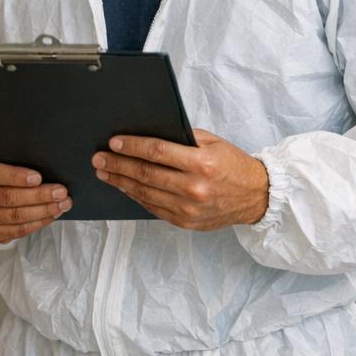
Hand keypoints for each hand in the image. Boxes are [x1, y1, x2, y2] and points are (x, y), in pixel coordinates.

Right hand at [0, 152, 70, 243]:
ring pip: (15, 216)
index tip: (39, 177)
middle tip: (61, 192)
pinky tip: (51, 216)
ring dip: (42, 211)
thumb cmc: (2, 168)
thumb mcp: (3, 158)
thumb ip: (17, 160)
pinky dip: (37, 223)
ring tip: (62, 204)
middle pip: (8, 197)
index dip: (16, 176)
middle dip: (38, 195)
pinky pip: (17, 231)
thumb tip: (48, 166)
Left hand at [93, 130, 268, 230]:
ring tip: (104, 173)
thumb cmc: (233, 165)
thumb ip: (183, 139)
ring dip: (121, 182)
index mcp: (202, 164)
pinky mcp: (185, 222)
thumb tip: (148, 133)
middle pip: (146, 174)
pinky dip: (136, 196)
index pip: (158, 152)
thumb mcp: (213, 142)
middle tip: (98, 159)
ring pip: (145, 193)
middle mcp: (194, 188)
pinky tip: (124, 187)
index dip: (132, 147)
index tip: (113, 142)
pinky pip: (153, 208)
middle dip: (118, 165)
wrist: (256, 197)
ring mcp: (188, 209)